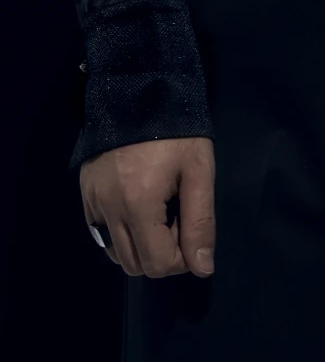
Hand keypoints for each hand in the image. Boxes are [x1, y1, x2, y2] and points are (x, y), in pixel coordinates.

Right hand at [80, 136, 215, 278]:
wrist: (139, 93)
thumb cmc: (177, 133)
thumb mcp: (199, 172)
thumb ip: (201, 222)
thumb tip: (203, 268)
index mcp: (139, 206)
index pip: (157, 264)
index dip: (181, 258)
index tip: (191, 228)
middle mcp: (109, 211)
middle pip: (135, 264)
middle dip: (162, 253)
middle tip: (178, 218)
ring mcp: (92, 204)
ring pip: (115, 253)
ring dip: (141, 246)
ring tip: (160, 213)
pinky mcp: (85, 195)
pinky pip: (101, 233)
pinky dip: (122, 234)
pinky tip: (139, 208)